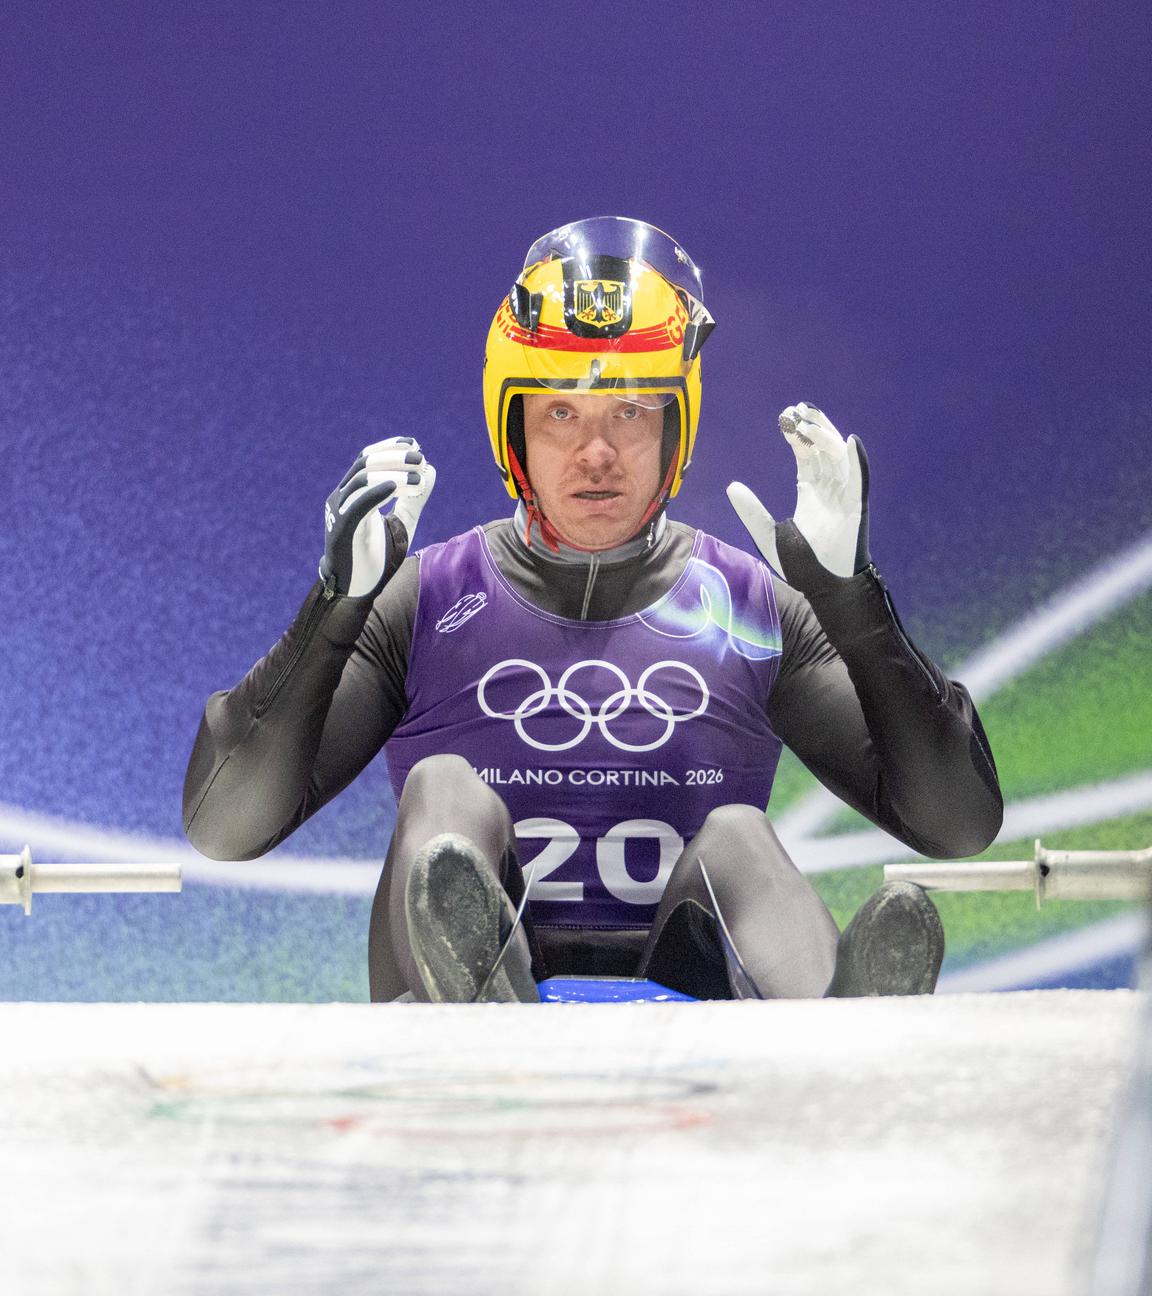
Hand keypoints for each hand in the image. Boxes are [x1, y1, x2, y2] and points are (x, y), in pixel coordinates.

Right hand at [320, 437, 436, 597]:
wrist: (355, 591)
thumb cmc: (375, 558)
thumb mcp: (401, 523)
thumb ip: (415, 499)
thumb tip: (431, 469)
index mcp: (353, 494)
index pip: (367, 458)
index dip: (389, 447)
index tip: (415, 444)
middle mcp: (342, 498)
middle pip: (365, 463)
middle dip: (394, 457)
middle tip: (420, 458)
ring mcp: (339, 512)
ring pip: (362, 479)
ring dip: (392, 472)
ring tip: (418, 477)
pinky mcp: (342, 530)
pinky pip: (358, 504)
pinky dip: (379, 491)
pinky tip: (399, 487)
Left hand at [727, 402, 869, 581]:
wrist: (823, 587)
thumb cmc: (802, 565)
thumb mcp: (768, 534)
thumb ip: (752, 511)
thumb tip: (731, 486)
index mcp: (811, 492)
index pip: (806, 455)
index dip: (797, 435)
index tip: (784, 418)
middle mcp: (829, 490)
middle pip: (823, 449)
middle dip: (812, 427)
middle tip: (795, 409)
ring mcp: (844, 496)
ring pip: (839, 457)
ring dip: (826, 436)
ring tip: (809, 421)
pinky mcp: (857, 507)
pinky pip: (859, 479)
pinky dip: (856, 460)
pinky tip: (848, 441)